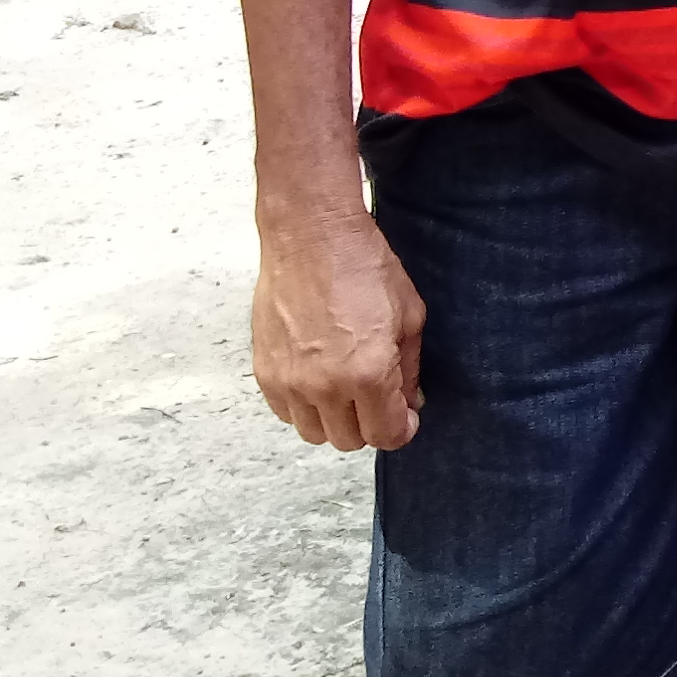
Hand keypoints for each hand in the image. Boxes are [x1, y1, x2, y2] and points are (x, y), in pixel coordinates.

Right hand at [252, 206, 424, 451]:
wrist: (310, 236)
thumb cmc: (364, 266)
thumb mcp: (409, 314)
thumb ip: (409, 368)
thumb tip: (410, 402)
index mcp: (368, 374)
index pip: (386, 435)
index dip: (402, 429)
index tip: (406, 416)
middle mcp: (326, 387)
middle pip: (350, 440)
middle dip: (371, 423)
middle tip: (378, 397)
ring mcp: (290, 382)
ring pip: (315, 433)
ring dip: (335, 420)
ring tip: (346, 388)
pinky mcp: (265, 372)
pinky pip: (286, 413)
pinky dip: (304, 406)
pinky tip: (318, 378)